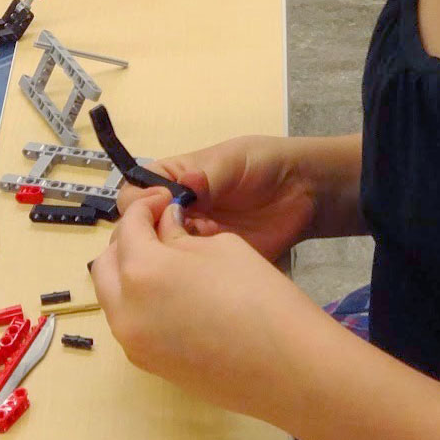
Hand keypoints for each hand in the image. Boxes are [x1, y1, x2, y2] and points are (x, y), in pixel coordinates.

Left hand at [89, 192, 320, 413]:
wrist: (288, 367)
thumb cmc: (260, 296)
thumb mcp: (221, 246)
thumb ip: (181, 234)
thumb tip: (165, 229)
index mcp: (142, 271)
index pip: (129, 227)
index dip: (147, 207)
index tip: (165, 203)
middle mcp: (126, 310)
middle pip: (107, 264)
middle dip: (128, 241)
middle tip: (160, 231)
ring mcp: (134, 344)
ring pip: (114, 297)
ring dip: (131, 274)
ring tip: (168, 263)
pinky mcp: (150, 367)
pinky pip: (132, 324)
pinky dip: (142, 303)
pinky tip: (176, 296)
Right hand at [116, 133, 322, 261]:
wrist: (305, 192)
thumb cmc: (264, 165)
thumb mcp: (233, 160)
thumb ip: (208, 174)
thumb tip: (185, 184)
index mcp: (172, 183)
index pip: (134, 195)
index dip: (138, 204)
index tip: (161, 207)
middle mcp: (175, 214)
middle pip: (139, 232)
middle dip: (144, 239)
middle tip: (168, 242)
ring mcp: (192, 242)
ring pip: (159, 259)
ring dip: (165, 261)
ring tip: (185, 260)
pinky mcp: (211, 266)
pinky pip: (190, 278)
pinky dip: (188, 279)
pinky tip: (200, 277)